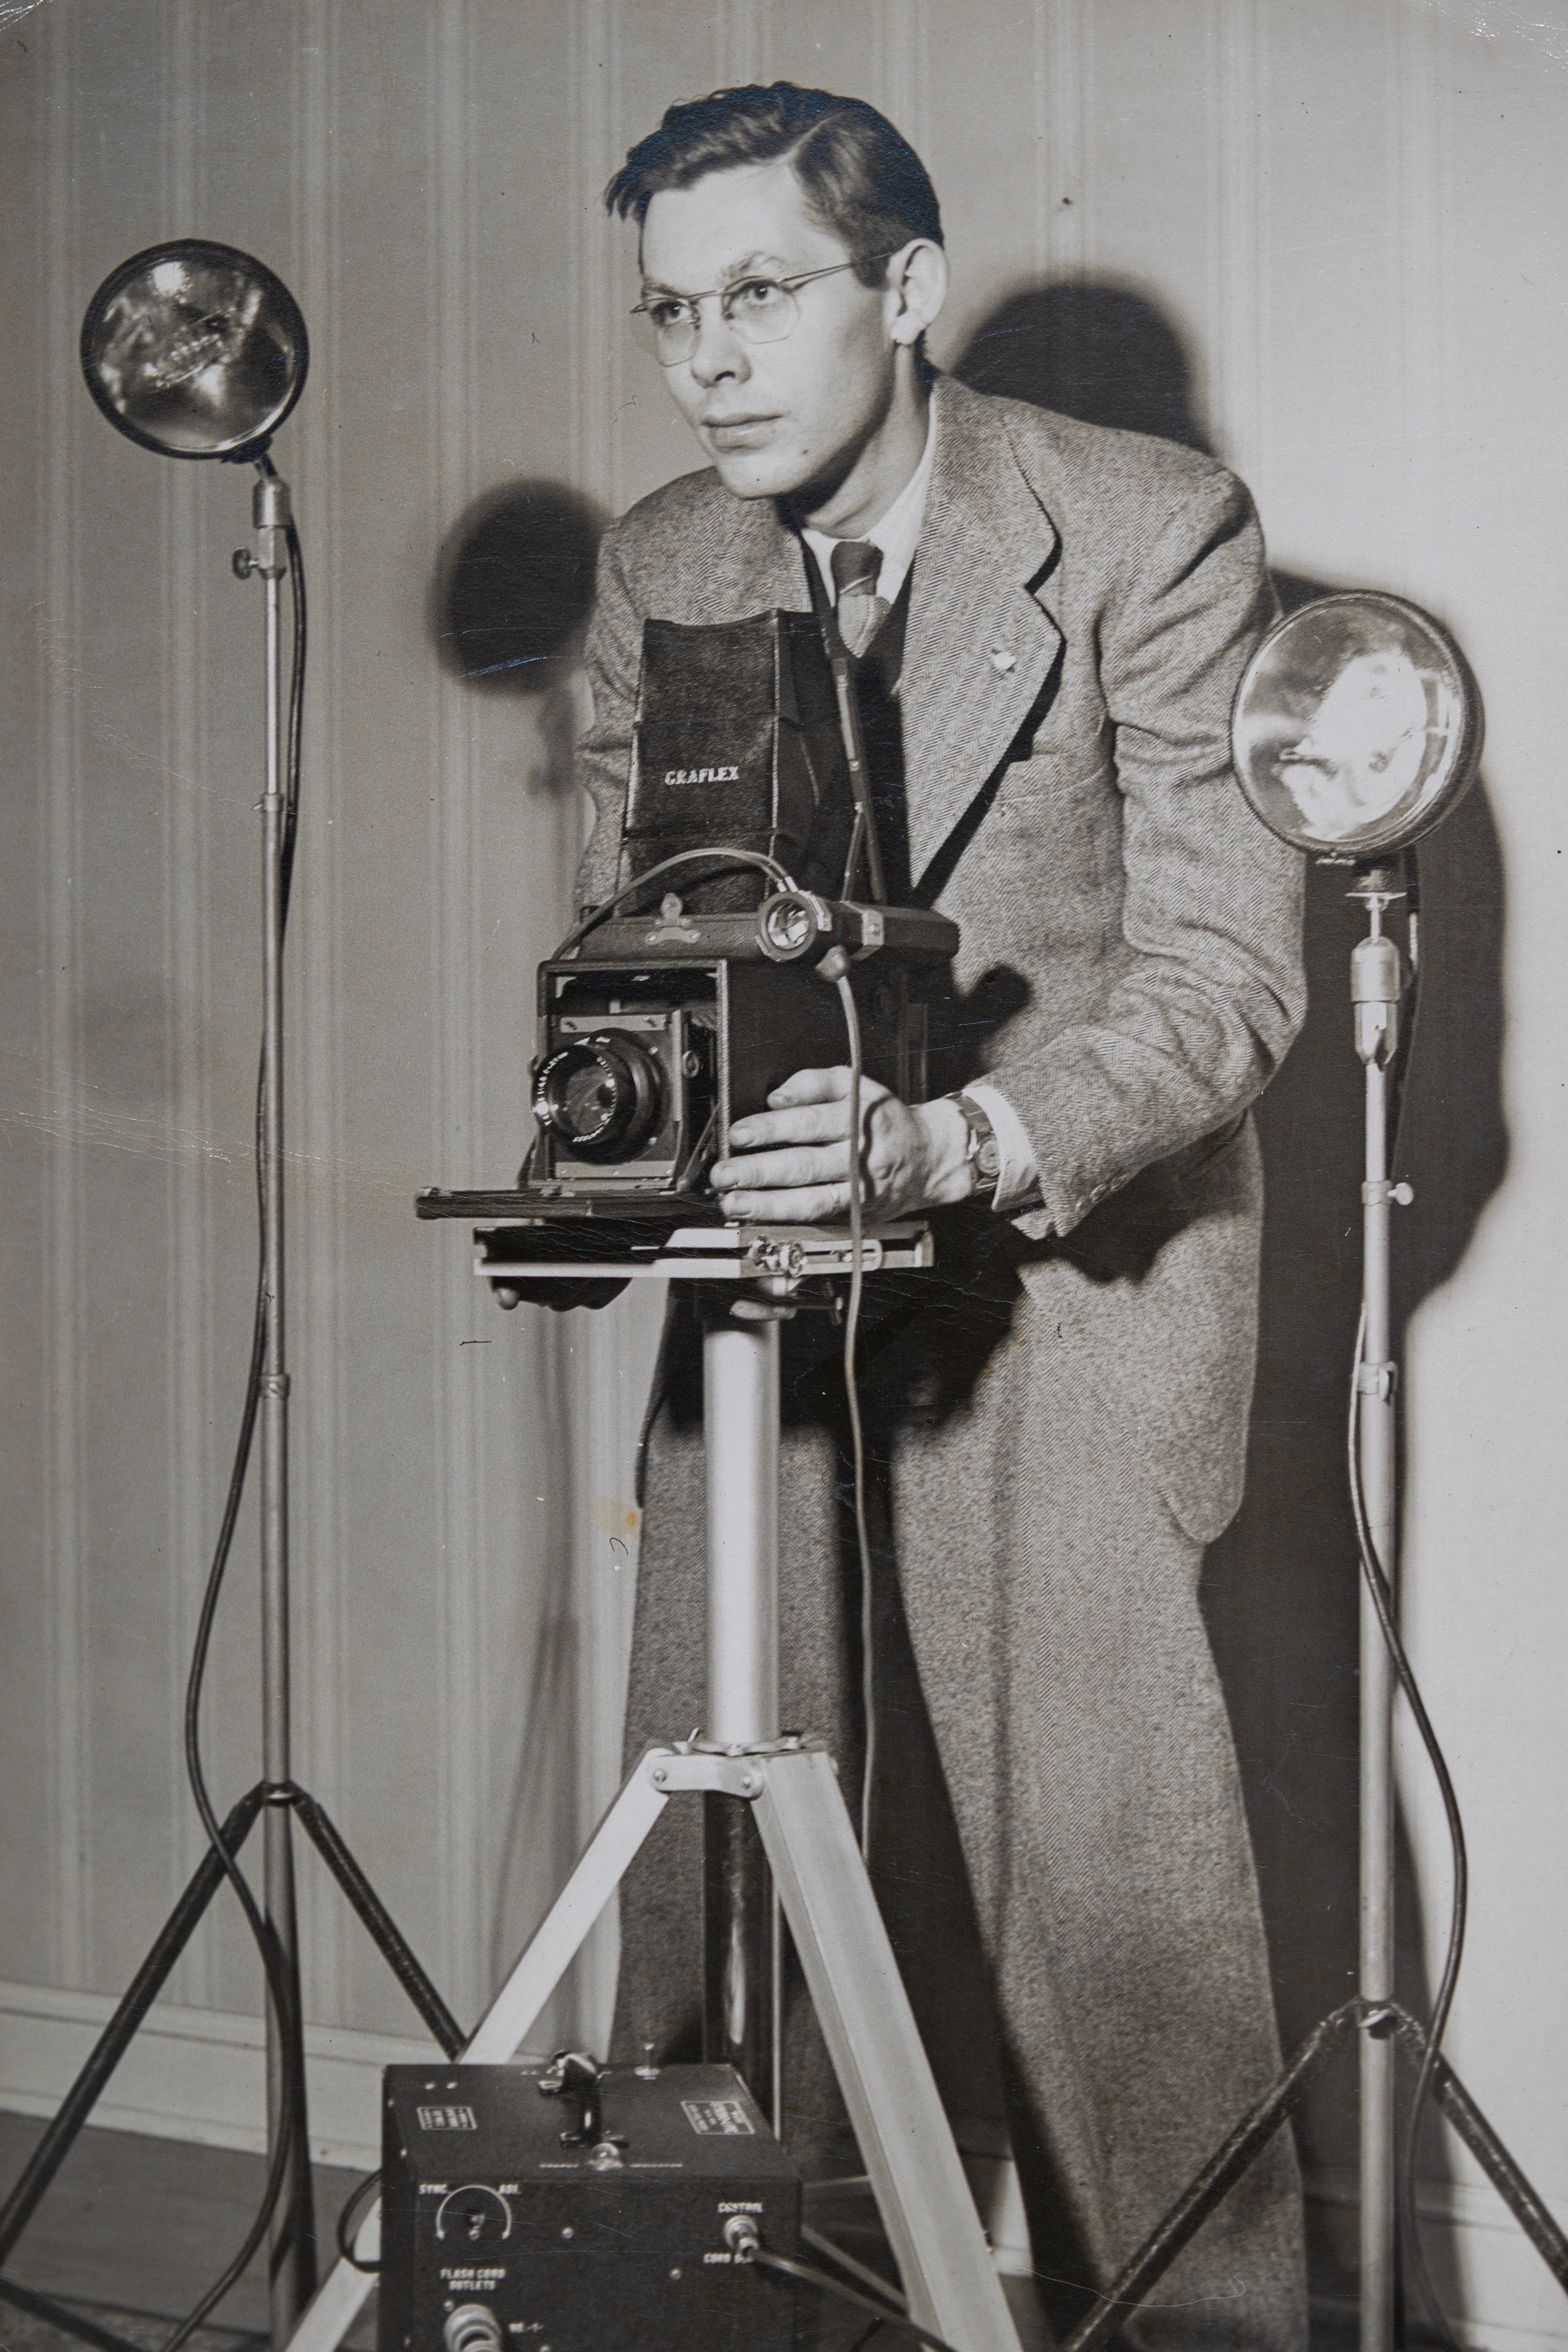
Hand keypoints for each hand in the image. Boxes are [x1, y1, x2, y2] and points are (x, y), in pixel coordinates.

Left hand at [709, 1068, 974, 1223]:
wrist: (929, 1156)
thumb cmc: (884, 1119)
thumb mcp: (856, 1084)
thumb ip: (814, 1083)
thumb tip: (777, 1097)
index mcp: (858, 1117)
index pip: (810, 1121)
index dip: (772, 1128)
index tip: (739, 1133)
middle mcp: (859, 1155)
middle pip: (805, 1164)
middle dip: (759, 1170)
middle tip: (725, 1173)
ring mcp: (859, 1189)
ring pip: (810, 1199)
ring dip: (768, 1203)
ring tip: (734, 1202)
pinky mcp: (856, 1212)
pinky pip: (817, 1217)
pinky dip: (786, 1218)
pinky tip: (759, 1215)